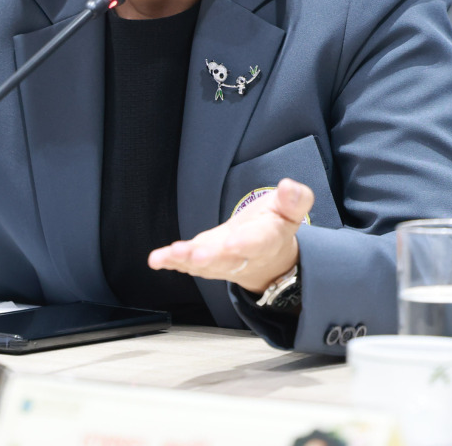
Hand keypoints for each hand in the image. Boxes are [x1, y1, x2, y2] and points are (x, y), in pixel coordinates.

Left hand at [147, 178, 312, 294]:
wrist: (267, 259)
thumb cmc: (274, 226)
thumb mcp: (290, 210)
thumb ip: (294, 199)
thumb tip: (289, 186)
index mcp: (267, 240)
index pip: (258, 242)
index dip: (246, 243)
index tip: (233, 241)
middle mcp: (242, 255)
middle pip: (227, 258)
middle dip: (211, 257)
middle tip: (197, 254)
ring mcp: (221, 262)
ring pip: (204, 264)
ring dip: (186, 260)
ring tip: (171, 255)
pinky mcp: (205, 262)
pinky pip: (188, 265)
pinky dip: (173, 262)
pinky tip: (157, 259)